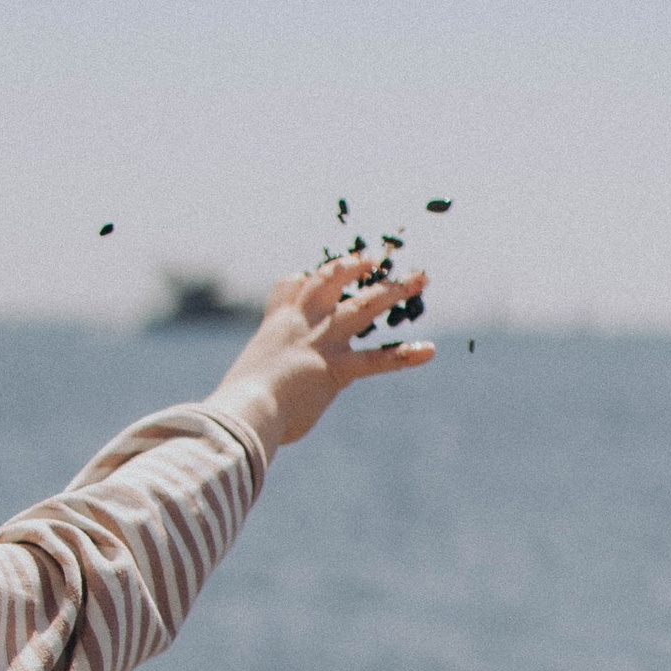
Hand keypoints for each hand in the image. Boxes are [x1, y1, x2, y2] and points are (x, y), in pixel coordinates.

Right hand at [210, 256, 434, 451]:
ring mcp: (321, 343)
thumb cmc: (241, 407)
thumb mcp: (251, 384)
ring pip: (363, 306)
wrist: (245, 411)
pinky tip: (429, 351)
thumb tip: (282, 400)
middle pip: (330, 281)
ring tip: (420, 278)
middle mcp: (300, 325)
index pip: (290, 287)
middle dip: (354, 267)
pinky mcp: (336, 369)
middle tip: (376, 259)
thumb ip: (274, 382)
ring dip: (394, 290)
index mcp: (275, 326)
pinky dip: (404, 356)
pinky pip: (376, 360)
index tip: (314, 274)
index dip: (305, 279)